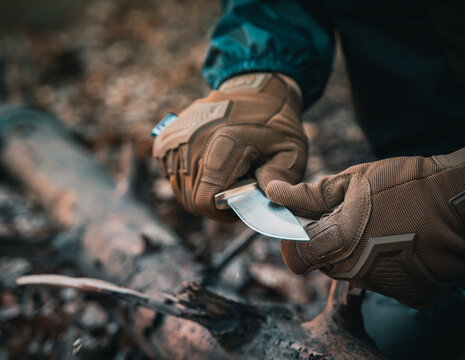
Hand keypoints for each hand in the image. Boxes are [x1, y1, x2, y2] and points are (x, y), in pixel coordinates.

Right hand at [153, 73, 307, 221]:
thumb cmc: (274, 123)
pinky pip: (169, 172)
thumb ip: (281, 177)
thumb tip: (264, 196)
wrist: (254, 88)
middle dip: (212, 204)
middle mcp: (193, 141)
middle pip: (190, 198)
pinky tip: (205, 165)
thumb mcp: (291, 149)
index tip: (236, 207)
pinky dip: (184, 176)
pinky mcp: (167, 137)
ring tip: (222, 175)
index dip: (220, 213)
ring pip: (178, 187)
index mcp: (224, 145)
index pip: (204, 200)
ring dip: (198, 189)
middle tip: (232, 190)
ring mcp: (176, 138)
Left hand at [266, 148, 464, 307]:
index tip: (307, 223)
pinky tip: (399, 240)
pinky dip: (383, 262)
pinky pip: (381, 279)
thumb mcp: (352, 180)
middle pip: (323, 262)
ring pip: (352, 270)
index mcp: (338, 243)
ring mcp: (384, 286)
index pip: (294, 257)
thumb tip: (274, 193)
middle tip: (351, 215)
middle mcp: (358, 272)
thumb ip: (309, 194)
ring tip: (381, 225)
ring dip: (357, 251)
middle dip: (328, 240)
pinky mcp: (409, 293)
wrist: (461, 199)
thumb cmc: (405, 184)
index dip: (295, 240)